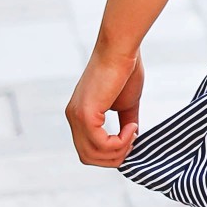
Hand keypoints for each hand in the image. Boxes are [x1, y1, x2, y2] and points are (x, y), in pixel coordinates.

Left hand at [67, 45, 142, 167]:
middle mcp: (73, 117)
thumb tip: (132, 141)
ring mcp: (77, 117)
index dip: (111, 152)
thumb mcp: (126, 105)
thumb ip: (125, 124)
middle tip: (133, 141)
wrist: (120, 50)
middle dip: (115, 157)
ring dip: (119, 150)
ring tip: (133, 132)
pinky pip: (101, 144)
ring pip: (93, 154)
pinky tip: (131, 127)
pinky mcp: (85, 115)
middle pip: (89, 157)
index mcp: (79, 115)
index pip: (88, 150)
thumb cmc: (125, 70)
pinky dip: (120, 141)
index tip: (131, 138)